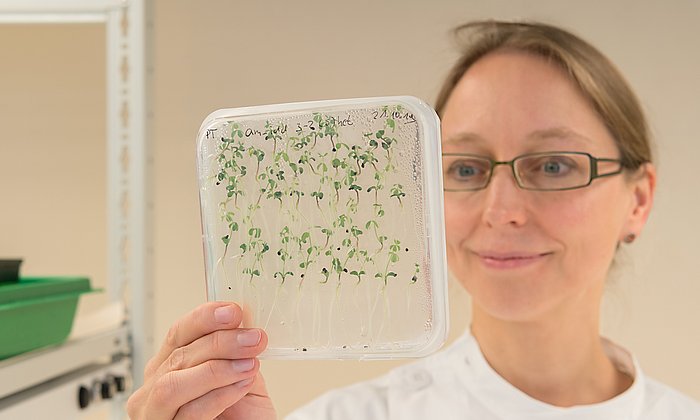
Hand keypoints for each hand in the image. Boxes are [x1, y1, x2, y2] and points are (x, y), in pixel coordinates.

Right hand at [126, 302, 276, 418]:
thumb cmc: (239, 415)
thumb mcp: (237, 377)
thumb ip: (236, 354)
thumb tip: (246, 325)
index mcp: (167, 367)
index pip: (178, 334)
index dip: (204, 319)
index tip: (233, 312)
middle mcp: (154, 389)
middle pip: (179, 356)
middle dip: (220, 342)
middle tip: (252, 339)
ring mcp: (156, 413)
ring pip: (174, 384)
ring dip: (217, 370)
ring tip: (249, 365)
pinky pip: (190, 412)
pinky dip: (219, 396)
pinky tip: (241, 385)